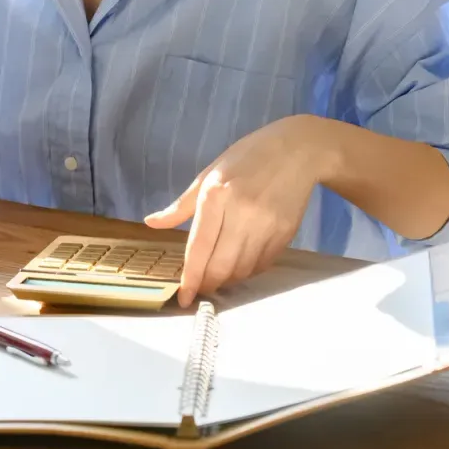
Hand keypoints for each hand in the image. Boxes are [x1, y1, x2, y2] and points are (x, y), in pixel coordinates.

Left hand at [144, 114, 337, 304]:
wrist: (298, 150)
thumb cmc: (246, 158)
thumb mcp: (209, 175)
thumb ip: (180, 205)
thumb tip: (151, 222)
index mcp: (216, 195)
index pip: (199, 247)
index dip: (191, 277)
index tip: (184, 298)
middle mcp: (241, 212)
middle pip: (221, 265)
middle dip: (208, 284)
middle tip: (200, 291)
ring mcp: (266, 225)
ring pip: (242, 269)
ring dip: (227, 280)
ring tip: (218, 278)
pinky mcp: (285, 233)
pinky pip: (262, 264)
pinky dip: (248, 271)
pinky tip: (240, 266)